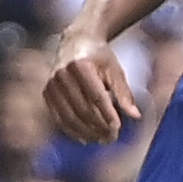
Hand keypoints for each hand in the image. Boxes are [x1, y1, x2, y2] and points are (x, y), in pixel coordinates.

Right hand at [43, 25, 141, 141]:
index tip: (118, 128)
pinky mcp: (47, 92)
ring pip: (69, 116)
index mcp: (81, 65)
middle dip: (98, 127)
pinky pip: (58, 117)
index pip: (96, 97)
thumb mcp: (115, 70)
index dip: (107, 115)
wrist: (76, 41)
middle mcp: (62, 74)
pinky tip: (85, 138)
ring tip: (101, 140)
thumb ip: (124, 93)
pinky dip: (71, 131)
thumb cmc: (100, 57)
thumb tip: (136, 116)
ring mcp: (52, 84)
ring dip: (86, 132)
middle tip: (111, 138)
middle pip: (82, 109)